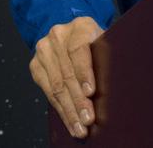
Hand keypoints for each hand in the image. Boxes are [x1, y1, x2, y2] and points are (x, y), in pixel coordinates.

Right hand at [29, 16, 103, 138]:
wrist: (74, 38)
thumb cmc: (98, 47)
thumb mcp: (108, 46)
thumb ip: (108, 60)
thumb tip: (116, 86)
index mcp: (81, 26)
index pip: (79, 48)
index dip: (84, 71)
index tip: (91, 92)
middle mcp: (59, 35)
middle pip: (67, 72)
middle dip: (78, 100)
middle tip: (88, 119)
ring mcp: (44, 49)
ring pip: (56, 85)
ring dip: (69, 109)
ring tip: (80, 127)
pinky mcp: (36, 64)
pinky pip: (48, 91)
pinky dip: (60, 109)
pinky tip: (69, 121)